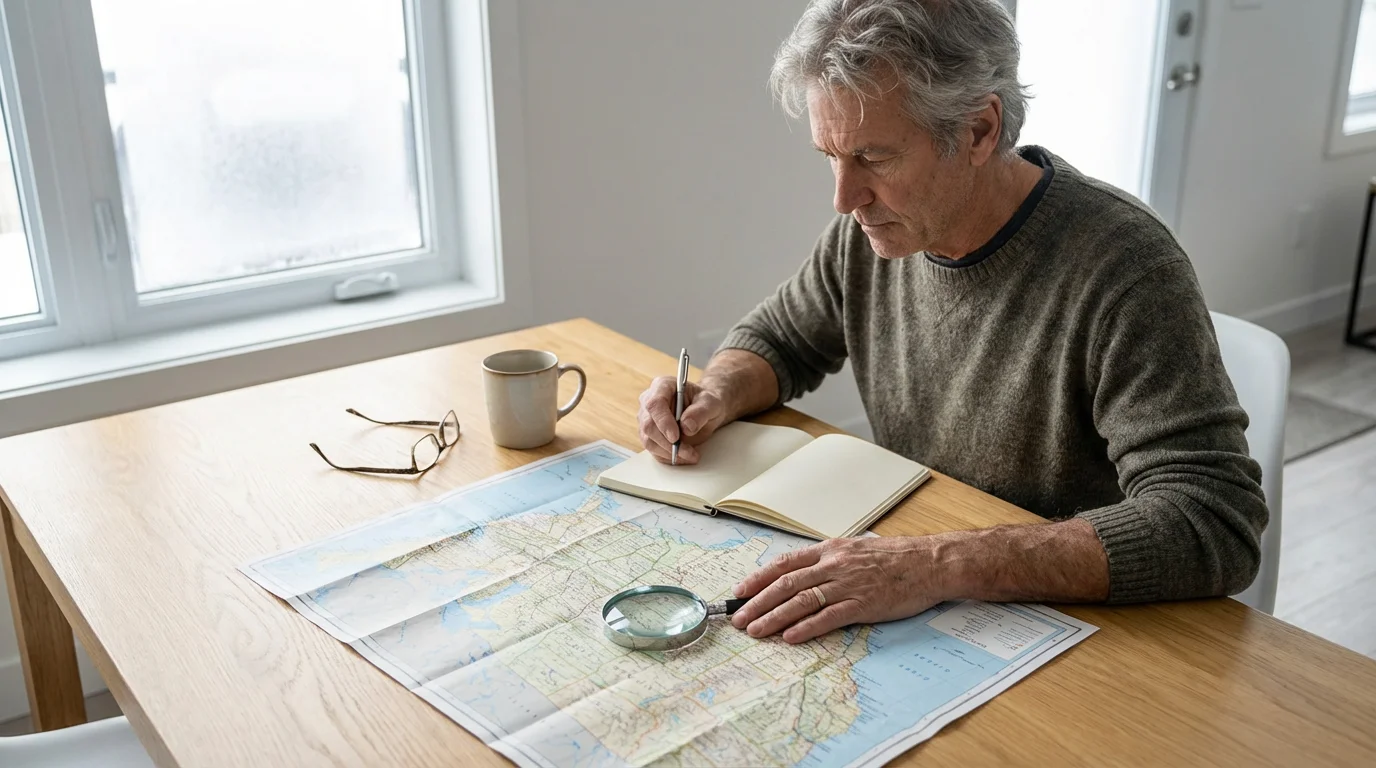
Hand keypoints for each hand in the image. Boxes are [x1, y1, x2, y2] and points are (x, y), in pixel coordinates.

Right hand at [637, 376, 728, 463]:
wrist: (705, 411)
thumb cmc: (706, 403)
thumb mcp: (711, 403)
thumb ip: (700, 412)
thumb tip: (687, 426)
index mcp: (663, 386)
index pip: (655, 404)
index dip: (663, 422)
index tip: (675, 437)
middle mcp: (649, 401)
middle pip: (648, 425)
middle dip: (668, 443)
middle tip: (688, 451)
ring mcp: (646, 419)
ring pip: (648, 440)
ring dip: (669, 452)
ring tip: (690, 454)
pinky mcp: (649, 434)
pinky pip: (653, 449)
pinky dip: (668, 457)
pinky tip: (683, 457)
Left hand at [729, 537, 948, 643]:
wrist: (929, 562)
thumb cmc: (896, 558)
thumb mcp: (856, 550)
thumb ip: (829, 562)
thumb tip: (803, 576)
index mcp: (830, 550)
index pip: (785, 564)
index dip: (759, 578)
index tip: (740, 591)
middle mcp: (834, 565)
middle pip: (786, 584)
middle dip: (757, 602)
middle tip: (739, 618)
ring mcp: (847, 585)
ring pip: (801, 601)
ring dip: (774, 617)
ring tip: (756, 631)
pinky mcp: (863, 604)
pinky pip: (828, 617)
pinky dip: (806, 627)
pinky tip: (790, 636)